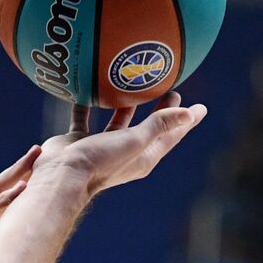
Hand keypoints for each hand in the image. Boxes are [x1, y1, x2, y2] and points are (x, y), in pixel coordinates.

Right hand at [37, 92, 205, 196]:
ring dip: (127, 106)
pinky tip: (88, 90)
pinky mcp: (78, 141)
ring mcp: (100, 147)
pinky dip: (88, 105)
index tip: (201, 108)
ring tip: (133, 86)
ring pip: (118, 122)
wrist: (61, 176)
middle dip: (161, 110)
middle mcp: (123, 153)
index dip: (186, 121)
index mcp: (142, 157)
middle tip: (172, 91)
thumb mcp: (134, 141)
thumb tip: (189, 114)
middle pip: (148, 128)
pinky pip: (85, 118)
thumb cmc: (100, 161)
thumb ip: (158, 125)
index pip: (171, 136)